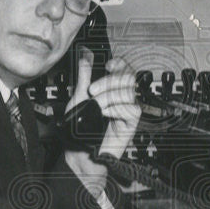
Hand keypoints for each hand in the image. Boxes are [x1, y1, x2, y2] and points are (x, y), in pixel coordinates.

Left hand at [63, 48, 139, 208]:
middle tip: (93, 91)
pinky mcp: (131, 124)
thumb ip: (84, 76)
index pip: (125, 69)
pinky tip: (104, 114)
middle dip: (109, 81)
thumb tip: (85, 55)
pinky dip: (115, 109)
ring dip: (108, 96)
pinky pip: (131, 109)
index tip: (108, 64)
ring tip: (95, 106)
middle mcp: (122, 99)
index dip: (120, 63)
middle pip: (129, 77)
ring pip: (128, 92)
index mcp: (112, 90)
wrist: (80, 153)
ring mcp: (128, 111)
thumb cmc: (79, 130)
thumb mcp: (78, 97)